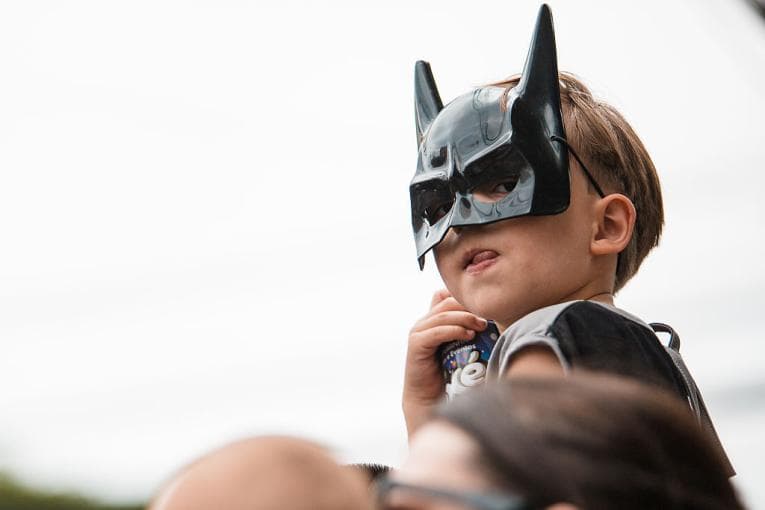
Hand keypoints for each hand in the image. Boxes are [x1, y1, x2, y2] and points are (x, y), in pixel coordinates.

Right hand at [402, 289, 487, 438]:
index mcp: (433, 320)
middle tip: (489, 318)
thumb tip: (500, 325)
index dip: (466, 299)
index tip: (487, 308)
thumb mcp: (463, 349)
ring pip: (443, 316)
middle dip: (469, 307)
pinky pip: (436, 331)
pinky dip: (454, 330)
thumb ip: (474, 335)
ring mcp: (418, 331)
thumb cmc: (450, 375)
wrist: (429, 399)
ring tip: (482, 326)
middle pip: (447, 302)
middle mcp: (424, 322)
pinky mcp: (416, 344)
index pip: (448, 297)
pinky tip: (469, 335)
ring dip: (465, 318)